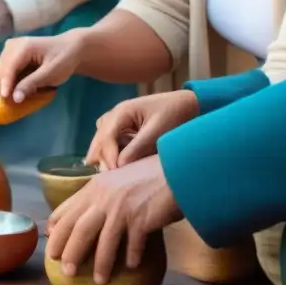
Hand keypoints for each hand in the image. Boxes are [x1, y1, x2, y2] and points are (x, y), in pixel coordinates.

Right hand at [0, 29, 87, 105]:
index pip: (10, 67)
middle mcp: (13, 45)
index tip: (3, 98)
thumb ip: (32, 84)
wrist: (70, 49)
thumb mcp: (51, 73)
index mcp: (24, 47)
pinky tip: (3, 95)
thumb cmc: (63, 59)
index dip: (5, 83)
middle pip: (0, 69)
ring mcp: (10, 49)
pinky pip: (4, 71)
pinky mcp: (11, 56)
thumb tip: (15, 98)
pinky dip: (3, 83)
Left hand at [45, 155, 181, 284]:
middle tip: (65, 270)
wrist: (177, 168)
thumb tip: (89, 215)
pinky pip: (133, 245)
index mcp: (95, 186)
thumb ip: (102, 193)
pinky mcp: (141, 219)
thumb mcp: (117, 179)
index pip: (67, 209)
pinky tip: (131, 266)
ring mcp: (123, 208)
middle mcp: (105, 197)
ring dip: (101, 264)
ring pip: (104, 242)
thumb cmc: (148, 175)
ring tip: (99, 280)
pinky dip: (131, 257)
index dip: (56, 228)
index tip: (51, 243)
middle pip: (80, 229)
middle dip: (70, 252)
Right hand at [85, 91, 199, 170]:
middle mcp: (115, 115)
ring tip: (114, 174)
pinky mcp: (123, 129)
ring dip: (105, 157)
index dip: (108, 157)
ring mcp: (118, 122)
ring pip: (102, 142)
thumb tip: (119, 166)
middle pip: (99, 140)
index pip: (106, 137)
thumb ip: (137, 148)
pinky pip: (111, 142)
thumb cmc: (173, 114)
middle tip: (112, 179)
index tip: (116, 174)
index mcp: (122, 112)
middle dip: (102, 159)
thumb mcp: (157, 132)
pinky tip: (119, 166)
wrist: (186, 105)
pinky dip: (113, 154)